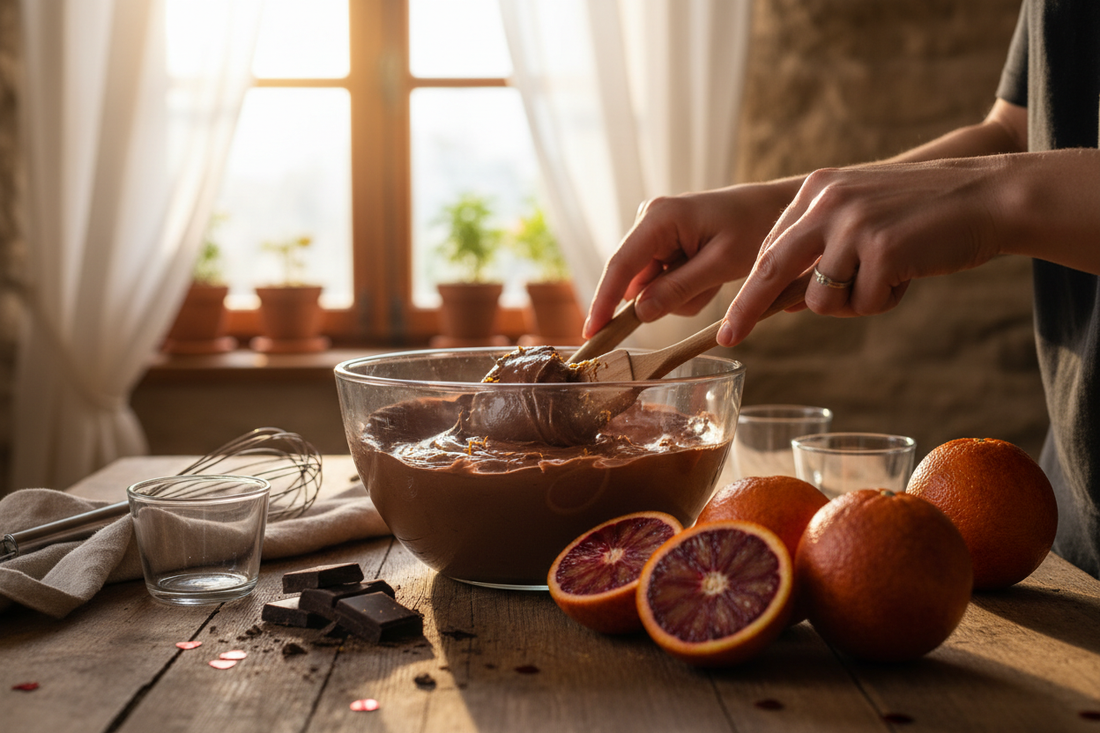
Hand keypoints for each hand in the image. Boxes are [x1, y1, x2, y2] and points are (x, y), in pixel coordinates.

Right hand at [582, 182, 793, 337]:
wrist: (777, 208)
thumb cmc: (756, 227)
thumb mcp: (721, 263)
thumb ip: (678, 288)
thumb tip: (639, 313)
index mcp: (659, 217)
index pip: (621, 265)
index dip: (604, 301)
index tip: (592, 332)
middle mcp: (650, 220)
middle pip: (636, 280)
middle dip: (668, 296)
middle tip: (709, 285)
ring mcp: (655, 231)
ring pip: (651, 286)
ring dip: (682, 294)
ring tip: (714, 277)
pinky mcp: (664, 243)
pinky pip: (662, 281)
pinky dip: (686, 288)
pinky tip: (709, 274)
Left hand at [718, 158, 1007, 345]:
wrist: (990, 196)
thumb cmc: (925, 216)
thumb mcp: (863, 220)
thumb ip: (821, 251)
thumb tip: (782, 301)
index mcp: (817, 190)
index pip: (769, 249)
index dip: (751, 289)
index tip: (731, 321)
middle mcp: (827, 202)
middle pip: (770, 269)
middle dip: (747, 310)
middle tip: (727, 339)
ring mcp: (853, 225)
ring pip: (821, 299)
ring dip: (851, 304)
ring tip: (886, 278)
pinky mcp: (882, 250)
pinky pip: (863, 304)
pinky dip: (884, 302)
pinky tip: (908, 275)